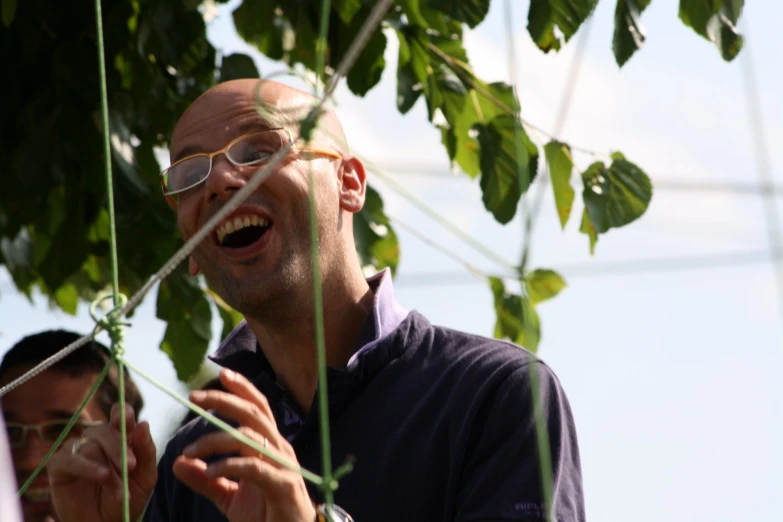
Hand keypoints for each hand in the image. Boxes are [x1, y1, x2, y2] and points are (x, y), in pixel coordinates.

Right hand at [47, 404, 157, 521]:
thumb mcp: (145, 477)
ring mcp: (76, 450)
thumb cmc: (127, 498)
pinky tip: (102, 476)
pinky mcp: (58, 464)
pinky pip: (70, 460)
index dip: (122, 413)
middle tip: (131, 466)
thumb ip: (146, 451)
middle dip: (119, 448)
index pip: (119, 416)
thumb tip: (143, 423)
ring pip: (91, 448)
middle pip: (105, 431)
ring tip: (120, 491)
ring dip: (108, 470)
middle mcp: (96, 439)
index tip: (127, 416)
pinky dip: (87, 468)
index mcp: (119, 437)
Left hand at [173, 369, 315, 521]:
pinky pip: (254, 468)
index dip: (243, 388)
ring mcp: (284, 466)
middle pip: (254, 413)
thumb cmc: (266, 517)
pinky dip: (229, 466)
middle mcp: (279, 450)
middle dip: (224, 400)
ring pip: (250, 437)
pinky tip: (210, 472)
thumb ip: (206, 479)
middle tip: (195, 397)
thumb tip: (177, 462)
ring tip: (191, 451)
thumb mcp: (229, 496)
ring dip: (216, 440)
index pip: (258, 408)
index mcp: (269, 447)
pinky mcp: (283, 486)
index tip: (221, 374)